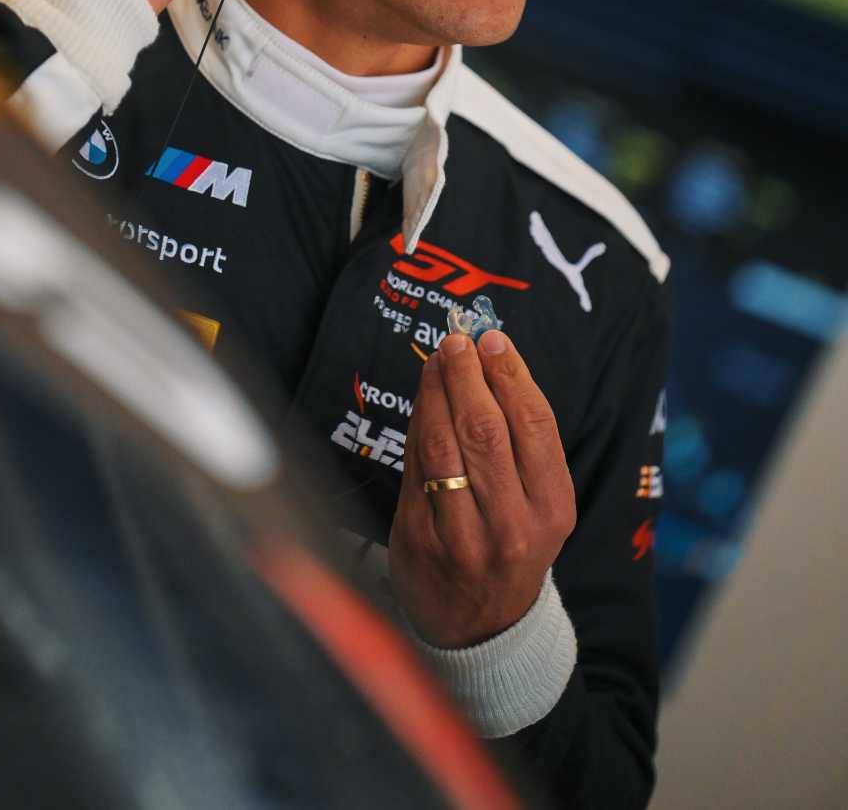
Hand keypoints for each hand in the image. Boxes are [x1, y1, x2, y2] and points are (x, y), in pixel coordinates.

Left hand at [389, 330, 575, 649]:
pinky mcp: (419, 541)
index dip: (511, 375)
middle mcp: (512, 527)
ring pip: (444, 445)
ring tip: (436, 360)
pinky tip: (421, 400)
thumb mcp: (540, 505)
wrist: (482, 628)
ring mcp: (463, 538)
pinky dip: (416, 424)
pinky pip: (414, 467)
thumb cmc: (513, 544)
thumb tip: (489, 359)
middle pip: (486, 430)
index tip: (493, 339)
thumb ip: (520, 442)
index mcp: (553, 510)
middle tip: (457, 340)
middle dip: (468, 375)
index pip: (534, 426)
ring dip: (436, 391)